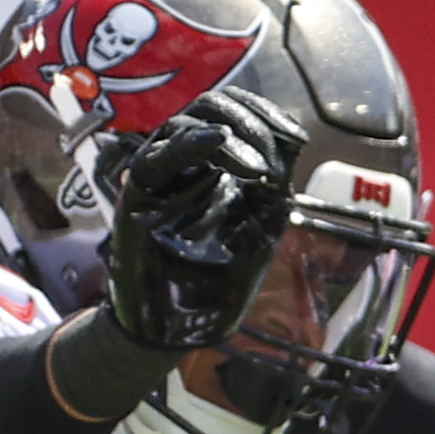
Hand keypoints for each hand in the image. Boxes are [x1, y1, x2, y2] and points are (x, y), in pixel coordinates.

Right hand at [102, 87, 302, 353]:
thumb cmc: (216, 281)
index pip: (234, 112)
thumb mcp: (260, 225)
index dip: (265, 114)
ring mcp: (159, 173)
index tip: (295, 137)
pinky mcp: (139, 194)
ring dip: (232, 135)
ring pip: (186, 122)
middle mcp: (182, 160)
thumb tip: (291, 140)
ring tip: (258, 170)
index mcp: (213, 162)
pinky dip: (190, 143)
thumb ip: (274, 183)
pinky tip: (217, 140)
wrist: (178, 327)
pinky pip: (160, 157)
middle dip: (251, 122)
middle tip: (271, 160)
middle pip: (211, 106)